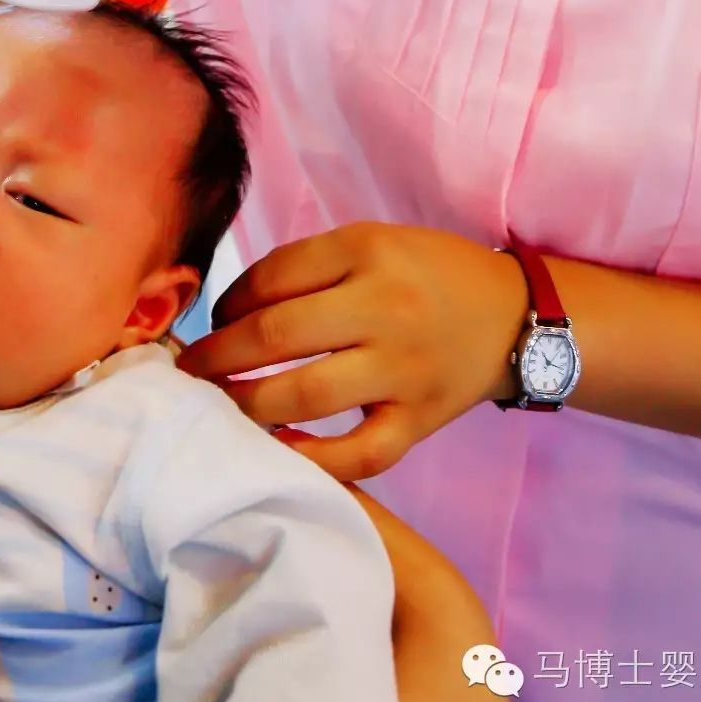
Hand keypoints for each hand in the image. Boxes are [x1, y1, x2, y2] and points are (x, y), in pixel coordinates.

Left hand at [179, 224, 527, 479]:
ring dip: (245, 405)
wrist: (512, 315)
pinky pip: (357, 454)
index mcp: (366, 251)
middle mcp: (383, 307)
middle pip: (276, 336)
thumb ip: (306, 269)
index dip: (227, 302)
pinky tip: (278, 450)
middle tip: (188, 371)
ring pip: (304, 395)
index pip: (272, 277)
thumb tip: (229, 313)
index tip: (214, 320)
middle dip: (216, 357)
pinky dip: (311, 458)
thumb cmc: (425, 274)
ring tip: (217, 408)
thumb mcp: (370, 243)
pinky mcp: (420, 421)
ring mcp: (403, 369)